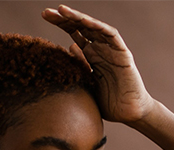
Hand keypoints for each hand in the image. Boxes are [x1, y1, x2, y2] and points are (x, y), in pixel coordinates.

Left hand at [42, 5, 155, 123]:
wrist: (129, 114)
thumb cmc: (109, 103)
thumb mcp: (87, 83)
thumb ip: (80, 66)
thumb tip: (70, 47)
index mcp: (91, 55)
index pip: (74, 33)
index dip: (60, 24)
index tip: (44, 17)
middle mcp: (101, 49)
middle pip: (81, 27)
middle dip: (64, 18)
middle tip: (46, 12)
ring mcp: (112, 50)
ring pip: (94, 27)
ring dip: (78, 18)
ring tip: (62, 11)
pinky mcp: (123, 54)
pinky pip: (111, 35)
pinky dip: (98, 26)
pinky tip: (84, 20)